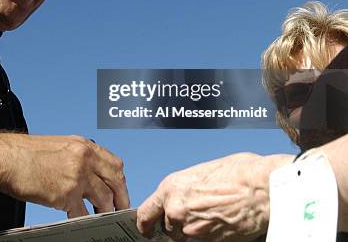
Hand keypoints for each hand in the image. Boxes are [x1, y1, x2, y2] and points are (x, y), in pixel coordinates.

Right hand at [0, 128, 128, 217]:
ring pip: (104, 199)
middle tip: (119, 208)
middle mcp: (84, 159)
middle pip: (116, 181)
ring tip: (99, 216)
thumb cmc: (24, 153)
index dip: (119, 180)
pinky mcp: (66, 194)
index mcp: (83, 145)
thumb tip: (88, 173)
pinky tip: (77, 218)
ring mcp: (77, 176)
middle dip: (120, 197)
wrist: (5, 158)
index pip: (115, 163)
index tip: (119, 190)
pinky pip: (83, 213)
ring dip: (104, 210)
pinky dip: (83, 218)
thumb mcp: (58, 145)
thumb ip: (77, 156)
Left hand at [136, 153, 292, 240]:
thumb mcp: (201, 173)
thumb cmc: (238, 173)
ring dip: (193, 232)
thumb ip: (185, 189)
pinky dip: (209, 237)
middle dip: (178, 225)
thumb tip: (184, 197)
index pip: (145, 214)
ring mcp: (192, 230)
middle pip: (168, 228)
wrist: (262, 187)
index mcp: (170, 189)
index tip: (147, 229)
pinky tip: (222, 223)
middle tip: (196, 215)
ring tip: (212, 217)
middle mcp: (176, 210)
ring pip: (185, 238)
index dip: (145, 224)